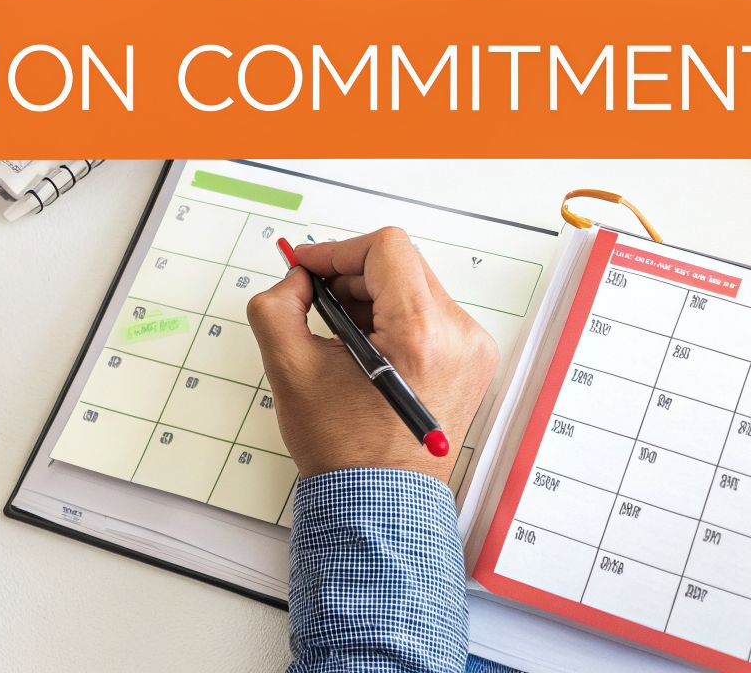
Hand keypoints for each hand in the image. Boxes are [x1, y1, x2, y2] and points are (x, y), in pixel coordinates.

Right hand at [246, 228, 498, 482]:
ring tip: (340, 336)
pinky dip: (394, 320)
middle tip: (316, 301)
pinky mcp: (472, 362)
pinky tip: (366, 351)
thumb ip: (278, 307)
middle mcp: (458, 335)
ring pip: (416, 288)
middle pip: (402, 266)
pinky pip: (430, 315)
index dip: (339, 251)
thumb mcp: (291, 370)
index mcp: (421, 333)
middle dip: (353, 277)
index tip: (309, 269)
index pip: (386, 249)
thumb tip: (298, 278)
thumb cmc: (342, 448)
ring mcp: (471, 349)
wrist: (377, 501)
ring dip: (372, 300)